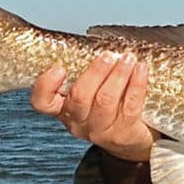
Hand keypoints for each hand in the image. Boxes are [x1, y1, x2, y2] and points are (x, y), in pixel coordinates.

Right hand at [30, 51, 157, 161]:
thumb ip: (87, 74)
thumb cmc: (108, 108)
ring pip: (105, 99)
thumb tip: (97, 43)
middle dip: (95, 72)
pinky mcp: (124, 133)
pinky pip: (131, 104)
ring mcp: (100, 130)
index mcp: (63, 109)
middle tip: (108, 55)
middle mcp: (77, 122)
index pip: (42, 102)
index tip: (58, 68)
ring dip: (118, 74)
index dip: (45, 86)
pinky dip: (137, 83)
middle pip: (79, 97)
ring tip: (128, 58)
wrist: (130, 140)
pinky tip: (141, 69)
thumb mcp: (90, 93)